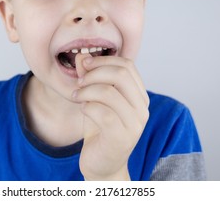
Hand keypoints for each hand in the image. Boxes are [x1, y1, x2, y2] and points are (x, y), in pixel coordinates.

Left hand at [72, 53, 149, 180]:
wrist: (102, 163)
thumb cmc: (100, 129)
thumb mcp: (94, 99)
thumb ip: (90, 78)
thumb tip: (81, 55)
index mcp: (139, 95)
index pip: (127, 65)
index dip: (103, 60)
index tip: (84, 63)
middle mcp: (142, 108)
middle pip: (121, 74)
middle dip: (94, 73)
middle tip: (79, 81)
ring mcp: (134, 124)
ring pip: (109, 92)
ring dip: (86, 91)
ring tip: (76, 96)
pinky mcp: (122, 137)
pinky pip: (102, 112)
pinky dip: (87, 107)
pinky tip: (83, 109)